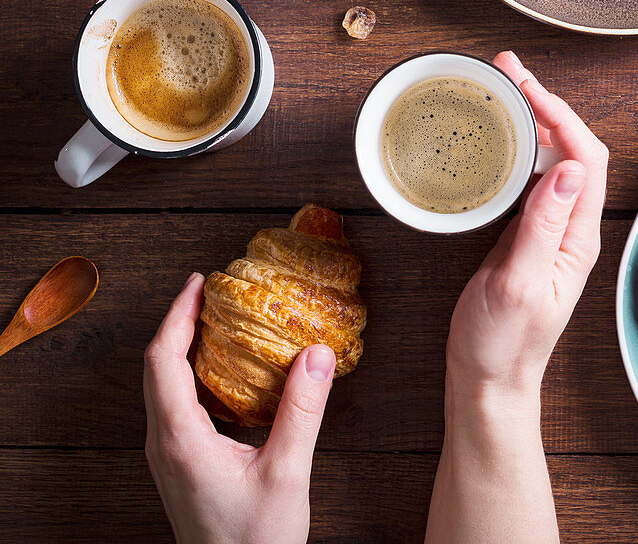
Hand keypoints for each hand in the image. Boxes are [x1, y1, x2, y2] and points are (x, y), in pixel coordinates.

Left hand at [143, 273, 336, 543]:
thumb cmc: (254, 540)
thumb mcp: (286, 473)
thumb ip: (301, 412)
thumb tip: (317, 356)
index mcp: (179, 439)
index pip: (164, 360)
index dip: (178, 316)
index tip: (199, 283)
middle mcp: (163, 443)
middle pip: (156, 368)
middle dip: (180, 323)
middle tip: (210, 293)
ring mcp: (167, 456)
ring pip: (162, 387)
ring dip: (184, 349)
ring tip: (217, 323)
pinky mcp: (179, 465)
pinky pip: (175, 406)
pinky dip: (193, 375)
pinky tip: (226, 373)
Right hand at [446, 51, 608, 399]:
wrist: (488, 380)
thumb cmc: (503, 342)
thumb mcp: (520, 284)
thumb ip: (542, 227)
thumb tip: (564, 168)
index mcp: (577, 237)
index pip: (585, 159)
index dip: (562, 116)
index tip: (528, 88)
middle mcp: (570, 228)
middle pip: (570, 149)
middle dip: (544, 103)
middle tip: (507, 69)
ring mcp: (548, 230)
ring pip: (549, 160)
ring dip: (530, 119)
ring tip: (500, 87)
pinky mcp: (524, 236)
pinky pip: (527, 179)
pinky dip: (514, 147)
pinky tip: (495, 136)